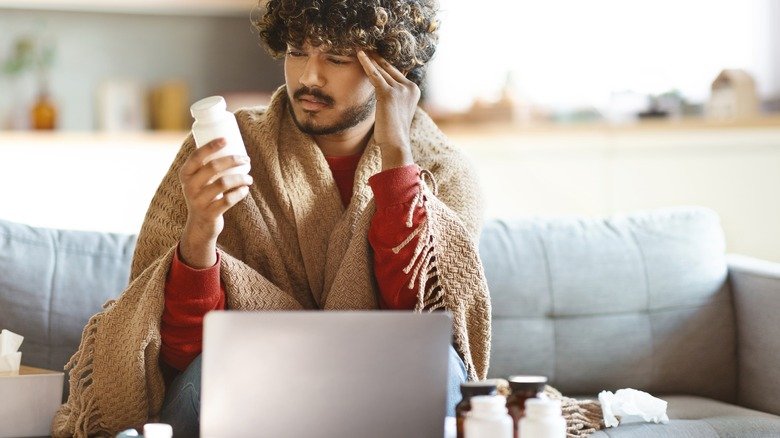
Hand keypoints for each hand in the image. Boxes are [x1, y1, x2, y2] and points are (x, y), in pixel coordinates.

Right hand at [178, 138, 252, 267]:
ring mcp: (198, 201)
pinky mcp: (209, 213)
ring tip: (249, 178)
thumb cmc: (204, 195)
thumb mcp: (198, 180)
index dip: (211, 146)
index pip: (196, 156)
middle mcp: (189, 187)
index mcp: (185, 174)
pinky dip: (240, 193)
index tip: (226, 139)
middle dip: (233, 160)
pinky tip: (245, 189)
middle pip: (213, 167)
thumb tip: (229, 143)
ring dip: (240, 178)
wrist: (200, 225)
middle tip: (246, 159)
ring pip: (223, 183)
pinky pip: (228, 200)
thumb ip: (207, 166)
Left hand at [357, 50, 418, 169]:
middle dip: (377, 58)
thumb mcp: (397, 109)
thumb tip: (381, 88)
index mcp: (414, 89)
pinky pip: (375, 75)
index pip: (396, 72)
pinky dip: (366, 64)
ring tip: (360, 48)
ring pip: (381, 70)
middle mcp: (409, 87)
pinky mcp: (389, 93)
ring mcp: (400, 89)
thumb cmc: (393, 130)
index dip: (383, 63)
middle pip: (389, 68)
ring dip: (370, 58)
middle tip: (366, 46)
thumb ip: (394, 96)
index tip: (374, 54)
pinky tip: (359, 54)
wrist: (396, 143)